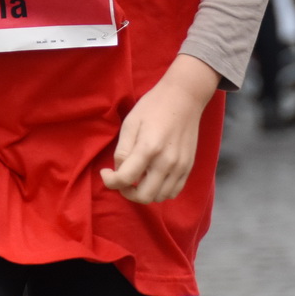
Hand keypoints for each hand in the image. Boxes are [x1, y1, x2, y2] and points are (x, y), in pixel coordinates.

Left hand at [100, 56, 218, 203]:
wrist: (184, 97)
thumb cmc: (153, 106)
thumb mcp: (131, 123)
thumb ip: (122, 150)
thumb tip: (119, 170)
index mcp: (149, 148)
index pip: (125, 179)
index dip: (110, 181)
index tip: (105, 172)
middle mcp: (166, 161)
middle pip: (143, 196)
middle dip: (126, 192)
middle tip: (121, 179)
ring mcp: (180, 166)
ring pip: (159, 197)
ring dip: (144, 193)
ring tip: (137, 178)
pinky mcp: (189, 166)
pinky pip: (173, 191)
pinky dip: (160, 191)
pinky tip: (153, 178)